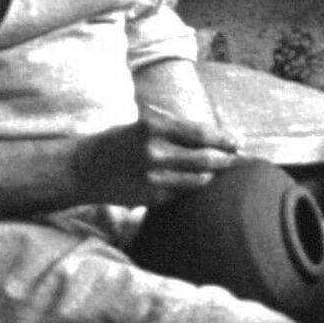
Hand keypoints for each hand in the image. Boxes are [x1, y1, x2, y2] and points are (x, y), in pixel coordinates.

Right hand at [74, 116, 239, 206]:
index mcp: (153, 127)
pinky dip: (192, 186)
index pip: (200, 134)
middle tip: (237, 158)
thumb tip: (213, 136)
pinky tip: (195, 182)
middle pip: (205, 159)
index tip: (237, 140)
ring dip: (212, 175)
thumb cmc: (120, 140)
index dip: (223, 138)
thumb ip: (175, 130)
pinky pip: (183, 193)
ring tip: (219, 170)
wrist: (86, 168)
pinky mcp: (152, 198)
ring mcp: (154, 179)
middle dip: (226, 159)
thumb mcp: (145, 125)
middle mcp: (155, 153)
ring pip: (199, 180)